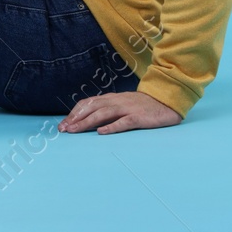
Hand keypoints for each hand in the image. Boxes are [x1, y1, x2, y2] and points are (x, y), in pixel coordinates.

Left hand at [57, 91, 181, 134]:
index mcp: (112, 98)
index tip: (63, 124)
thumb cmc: (143, 106)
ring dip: (87, 122)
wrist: (167, 101)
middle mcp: (118, 101)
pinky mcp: (140, 117)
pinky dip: (112, 127)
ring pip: (104, 113)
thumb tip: (88, 120)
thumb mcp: (123, 105)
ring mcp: (128, 108)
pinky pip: (124, 122)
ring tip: (75, 130)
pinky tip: (102, 132)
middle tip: (63, 130)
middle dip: (76, 118)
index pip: (89, 103)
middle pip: (92, 107)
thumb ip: (108, 110)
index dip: (75, 113)